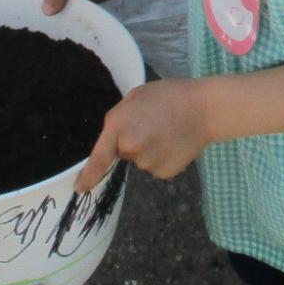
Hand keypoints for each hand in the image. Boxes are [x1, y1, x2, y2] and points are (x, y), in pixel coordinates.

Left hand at [75, 79, 210, 190]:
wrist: (203, 108)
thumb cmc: (168, 96)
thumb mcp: (135, 98)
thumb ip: (119, 119)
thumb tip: (115, 141)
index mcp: (119, 126)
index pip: (98, 158)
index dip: (88, 176)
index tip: (80, 188)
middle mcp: (130, 148)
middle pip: (125, 153)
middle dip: (132, 143)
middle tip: (152, 125)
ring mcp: (148, 163)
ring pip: (142, 161)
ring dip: (149, 150)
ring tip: (167, 131)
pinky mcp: (164, 172)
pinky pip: (156, 167)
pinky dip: (163, 158)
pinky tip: (174, 143)